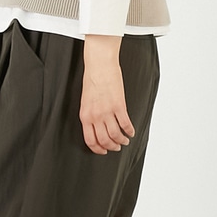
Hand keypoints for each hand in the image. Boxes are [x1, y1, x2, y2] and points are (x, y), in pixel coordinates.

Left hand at [79, 35, 135, 154]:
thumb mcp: (85, 101)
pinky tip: (131, 131)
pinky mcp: (119, 105)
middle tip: (117, 147)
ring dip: (122, 140)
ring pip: (115, 135)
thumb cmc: (92, 79)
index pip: (90, 140)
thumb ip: (90, 115)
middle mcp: (95, 116)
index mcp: (85, 116)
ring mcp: (107, 111)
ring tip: (125, 140)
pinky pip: (125, 124)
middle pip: (104, 141)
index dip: (98, 149)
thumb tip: (96, 127)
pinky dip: (130, 130)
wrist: (99, 65)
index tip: (103, 151)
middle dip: (112, 147)